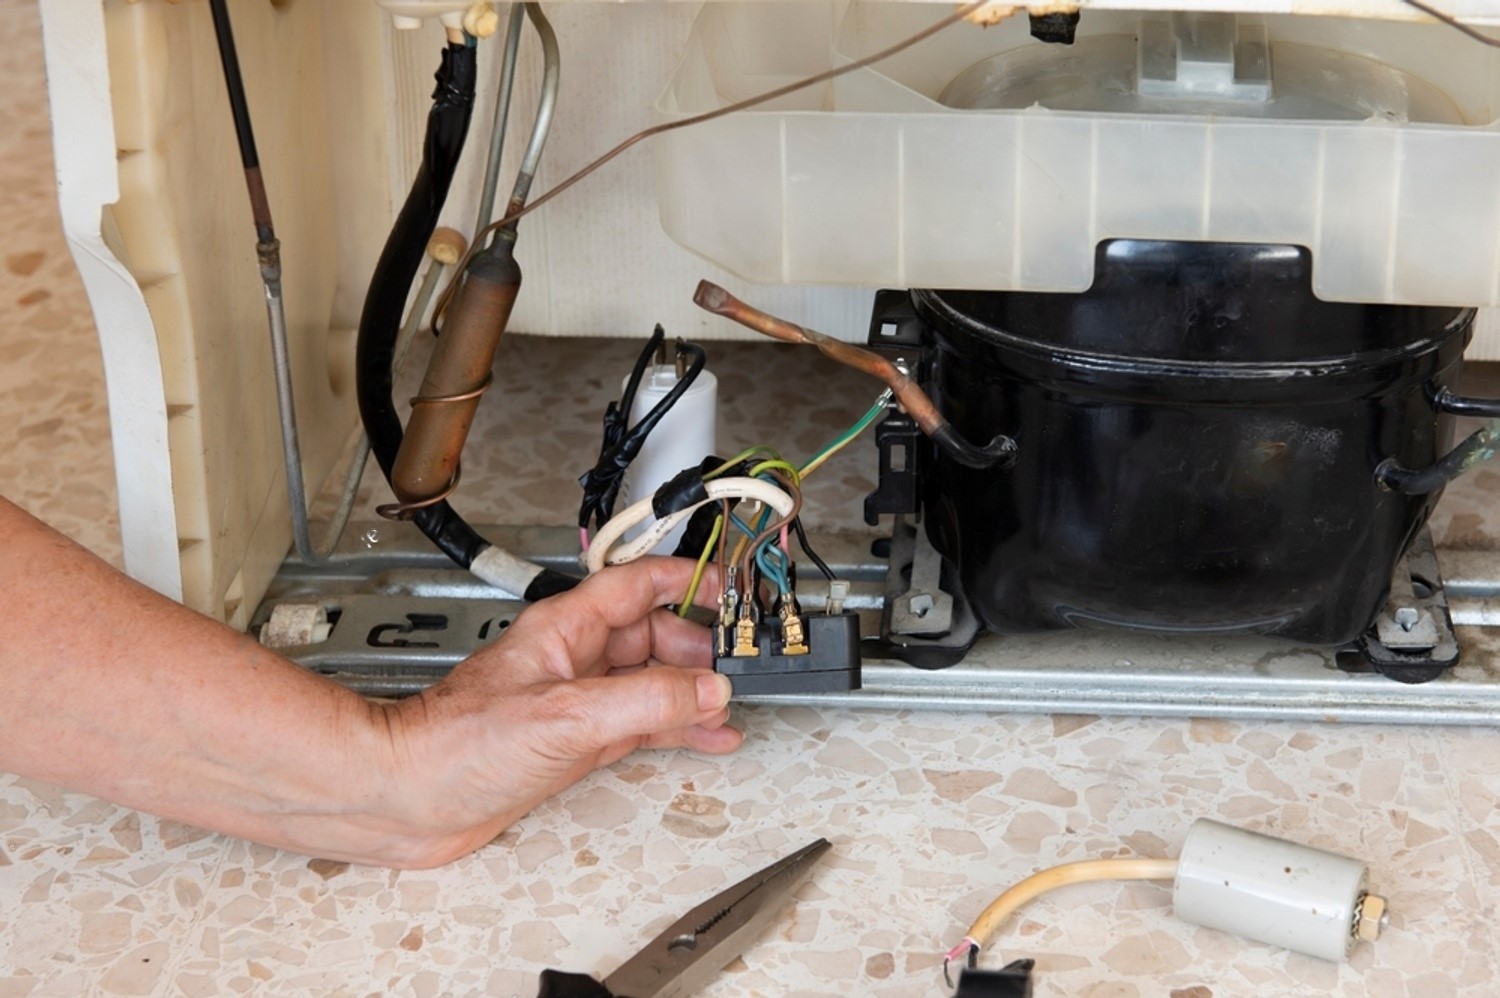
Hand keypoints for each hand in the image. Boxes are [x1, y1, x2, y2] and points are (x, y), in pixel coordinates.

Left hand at [378, 557, 739, 866]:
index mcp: (565, 628)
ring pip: (650, 680)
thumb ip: (646, 699)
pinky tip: (704, 736)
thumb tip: (707, 691)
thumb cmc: (452, 744)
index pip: (638, 585)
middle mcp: (572, 658)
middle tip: (735, 666)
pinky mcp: (573, 741)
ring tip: (731, 705)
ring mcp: (575, 701)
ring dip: (692, 691)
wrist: (404, 798)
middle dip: (698, 647)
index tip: (730, 590)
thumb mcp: (567, 715)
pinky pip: (640, 723)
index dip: (687, 580)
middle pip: (652, 633)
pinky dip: (675, 727)